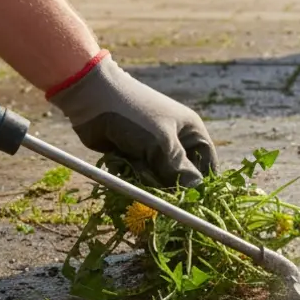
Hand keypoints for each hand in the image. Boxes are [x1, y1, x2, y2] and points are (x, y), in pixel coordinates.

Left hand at [48, 53, 216, 187]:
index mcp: (190, 132)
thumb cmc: (134, 115)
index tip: (191, 201)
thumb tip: (197, 190)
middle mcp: (174, 142)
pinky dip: (127, 171)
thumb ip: (179, 169)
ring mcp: (152, 149)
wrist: (92, 99)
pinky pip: (137, 176)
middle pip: (179, 178)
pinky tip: (118, 156)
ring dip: (142, 175)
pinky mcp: (132, 155)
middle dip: (163, 180)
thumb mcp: (161, 142)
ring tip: (130, 158)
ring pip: (156, 180)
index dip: (201, 184)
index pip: (207, 165)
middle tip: (149, 170)